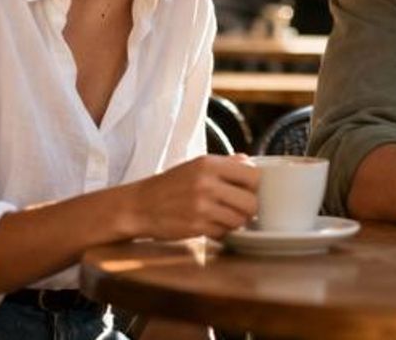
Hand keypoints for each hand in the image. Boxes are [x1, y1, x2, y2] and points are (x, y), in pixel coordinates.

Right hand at [125, 154, 259, 239]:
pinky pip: (223, 232)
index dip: (256, 185)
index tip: (250, 190)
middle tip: (242, 208)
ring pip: (239, 220)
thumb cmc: (171, 184)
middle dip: (250, 208)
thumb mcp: (197, 165)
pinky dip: (222, 231)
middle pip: (251, 202)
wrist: (139, 206)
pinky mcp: (196, 227)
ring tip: (225, 216)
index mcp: (210, 163)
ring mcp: (201, 207)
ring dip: (236, 221)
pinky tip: (212, 224)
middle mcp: (207, 183)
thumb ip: (226, 163)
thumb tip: (250, 162)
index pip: (253, 175)